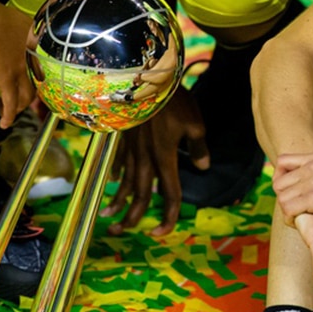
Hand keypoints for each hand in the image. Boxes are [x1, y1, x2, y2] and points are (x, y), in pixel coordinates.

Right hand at [0, 0, 35, 125]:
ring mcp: (21, 67)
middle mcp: (34, 54)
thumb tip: (9, 32)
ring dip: (22, 104)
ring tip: (16, 110)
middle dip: (38, 91)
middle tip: (33, 99)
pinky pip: (10, 101)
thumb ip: (17, 29)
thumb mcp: (11, 17)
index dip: (44, 72)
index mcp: (38, 37)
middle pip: (42, 79)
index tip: (42, 79)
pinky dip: (9, 114)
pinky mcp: (6, 77)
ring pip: (28, 93)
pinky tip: (5, 123)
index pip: (48, 60)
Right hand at [101, 87, 209, 235]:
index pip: (168, 194)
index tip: (161, 232)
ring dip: (117, 201)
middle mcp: (146, 159)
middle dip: (132, 217)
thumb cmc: (174, 101)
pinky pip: (119, 162)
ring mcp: (131, 149)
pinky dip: (117, 175)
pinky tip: (114, 181)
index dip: (167, 215)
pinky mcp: (122, 138)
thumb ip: (198, 148)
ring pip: (124, 181)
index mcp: (165, 159)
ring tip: (109, 216)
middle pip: (139, 195)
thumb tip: (203, 167)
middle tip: (122, 232)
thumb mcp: (195, 124)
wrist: (145, 79)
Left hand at [273, 153, 312, 221]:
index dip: (281, 177)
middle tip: (295, 210)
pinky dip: (291, 220)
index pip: (282, 162)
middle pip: (278, 183)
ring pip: (281, 198)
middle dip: (283, 198)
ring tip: (299, 220)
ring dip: (287, 211)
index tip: (290, 190)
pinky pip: (287, 210)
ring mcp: (309, 182)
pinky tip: (302, 225)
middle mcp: (309, 167)